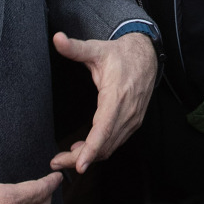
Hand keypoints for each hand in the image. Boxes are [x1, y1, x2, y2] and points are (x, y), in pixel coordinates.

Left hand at [49, 31, 155, 172]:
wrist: (147, 55)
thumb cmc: (119, 54)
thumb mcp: (96, 49)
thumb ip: (75, 48)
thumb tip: (57, 38)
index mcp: (116, 96)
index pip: (103, 129)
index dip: (91, 150)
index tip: (79, 166)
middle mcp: (127, 112)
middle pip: (104, 144)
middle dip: (80, 158)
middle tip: (56, 162)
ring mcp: (133, 119)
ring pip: (110, 146)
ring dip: (89, 155)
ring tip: (65, 158)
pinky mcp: (134, 122)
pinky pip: (116, 142)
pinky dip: (100, 149)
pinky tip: (84, 148)